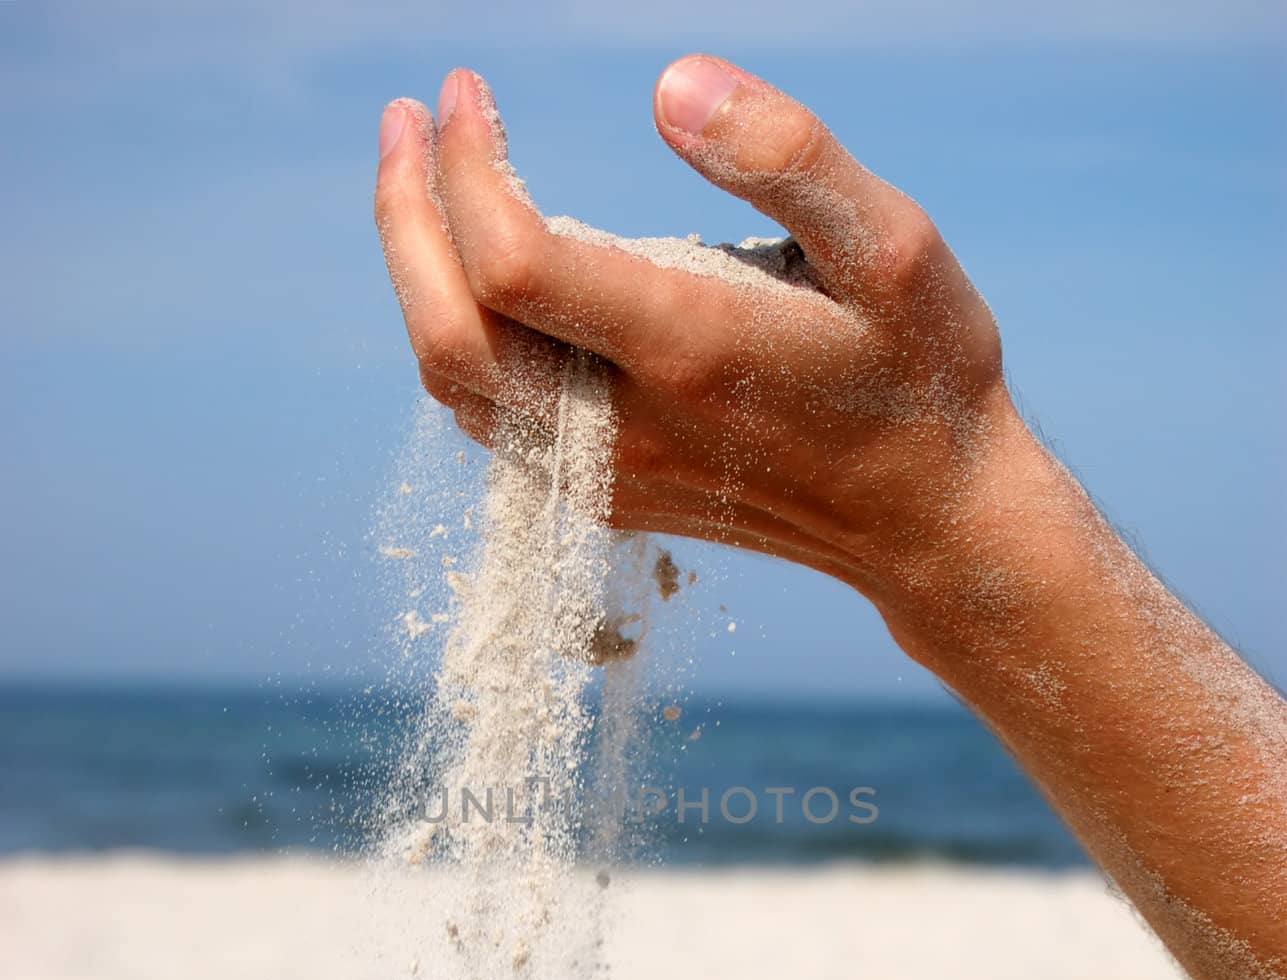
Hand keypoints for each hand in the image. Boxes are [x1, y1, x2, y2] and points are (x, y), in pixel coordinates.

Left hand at [374, 57, 1030, 617]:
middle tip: (406, 121)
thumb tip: (670, 83)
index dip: (464, 168)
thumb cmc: (922, 374)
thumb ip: (787, 156)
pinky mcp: (611, 497)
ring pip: (460, 387)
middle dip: (404, 218)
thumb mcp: (892, 247)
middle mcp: (629, 427)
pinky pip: (496, 424)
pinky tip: (478, 279)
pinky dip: (460, 343)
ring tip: (423, 187)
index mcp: (688, 352)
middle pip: (451, 334)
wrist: (927, 522)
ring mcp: (611, 474)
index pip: (511, 262)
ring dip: (418, 281)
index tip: (464, 90)